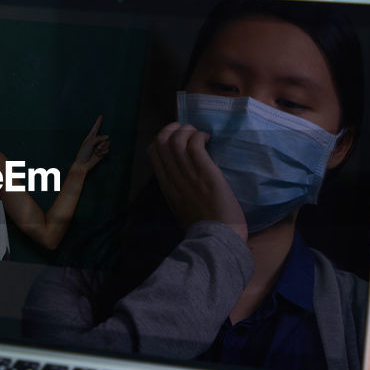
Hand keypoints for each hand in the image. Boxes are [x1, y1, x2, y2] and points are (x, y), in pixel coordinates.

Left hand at [70, 114, 110, 174]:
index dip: (98, 122)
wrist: (83, 164)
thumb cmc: (83, 153)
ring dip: (102, 148)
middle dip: (102, 143)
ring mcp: (99, 146)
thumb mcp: (89, 143)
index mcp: (90, 137)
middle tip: (96, 148)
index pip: (95, 128)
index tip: (101, 115)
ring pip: (107, 143)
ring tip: (96, 152)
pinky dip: (103, 152)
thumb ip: (99, 138)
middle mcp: (96, 141)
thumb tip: (107, 137)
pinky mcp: (102, 152)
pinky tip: (98, 155)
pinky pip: (107, 149)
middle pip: (104, 137)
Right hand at [148, 122, 246, 241]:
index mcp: (166, 187)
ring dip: (187, 130)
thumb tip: (183, 172)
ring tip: (199, 135)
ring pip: (176, 140)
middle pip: (161, 141)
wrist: (217, 241)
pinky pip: (194, 145)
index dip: (163, 138)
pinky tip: (207, 139)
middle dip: (173, 128)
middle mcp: (173, 179)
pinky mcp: (206, 174)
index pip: (153, 152)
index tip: (177, 138)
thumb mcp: (181, 207)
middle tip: (189, 131)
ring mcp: (188, 176)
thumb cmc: (204, 227)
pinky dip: (199, 136)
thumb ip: (178, 190)